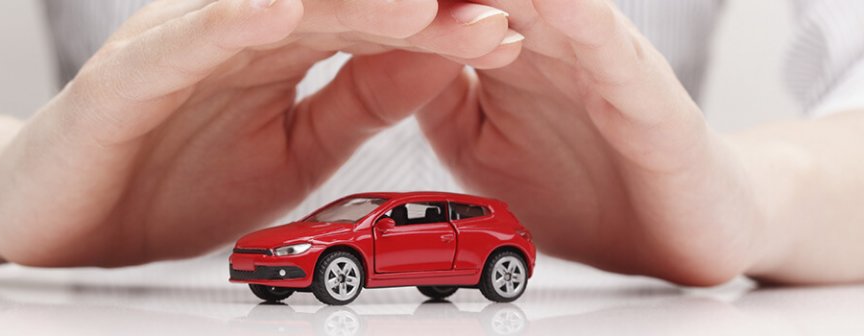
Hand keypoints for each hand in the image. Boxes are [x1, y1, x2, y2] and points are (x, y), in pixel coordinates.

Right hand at [0, 0, 522, 267]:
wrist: (70, 220)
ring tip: (419, 4)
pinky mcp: (127, 74)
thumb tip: (436, 57)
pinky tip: (283, 14)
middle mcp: (237, 29)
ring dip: (350, 4)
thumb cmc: (175, 181)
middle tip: (487, 8)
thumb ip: (361, 100)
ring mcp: (182, 43)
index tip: (507, 35)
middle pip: (338, 3)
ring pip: (275, 9)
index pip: (373, 21)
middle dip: (414, 10)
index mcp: (282, 45)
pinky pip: (187, 42)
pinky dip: (233, 24)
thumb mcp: (300, 149)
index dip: (441, 27)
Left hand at [418, 0, 765, 284]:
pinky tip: (551, 4)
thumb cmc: (577, 183)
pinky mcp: (638, 88)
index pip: (443, 2)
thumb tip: (377, 52)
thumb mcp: (473, 143)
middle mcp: (544, 35)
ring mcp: (592, 54)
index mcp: (500, 45)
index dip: (396, 0)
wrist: (673, 232)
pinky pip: (603, 43)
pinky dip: (577, 18)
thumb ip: (431, 94)